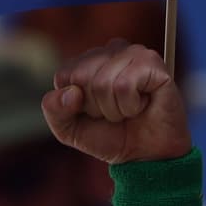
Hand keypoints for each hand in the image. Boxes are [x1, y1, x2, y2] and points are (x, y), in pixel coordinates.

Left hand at [40, 40, 190, 163]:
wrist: (146, 155)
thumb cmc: (108, 136)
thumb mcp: (68, 128)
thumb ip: (54, 109)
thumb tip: (71, 92)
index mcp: (86, 61)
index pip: (64, 76)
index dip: (74, 103)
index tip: (94, 110)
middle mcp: (110, 51)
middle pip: (81, 77)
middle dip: (94, 106)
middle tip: (113, 112)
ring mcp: (132, 53)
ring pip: (102, 83)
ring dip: (114, 108)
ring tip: (128, 110)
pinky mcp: (152, 63)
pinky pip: (124, 85)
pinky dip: (130, 105)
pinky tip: (142, 105)